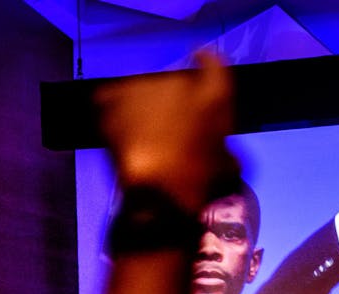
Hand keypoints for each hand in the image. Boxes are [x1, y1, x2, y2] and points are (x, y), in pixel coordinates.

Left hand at [94, 49, 237, 212]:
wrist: (158, 192)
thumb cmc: (198, 183)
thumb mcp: (227, 167)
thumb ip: (226, 150)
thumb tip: (226, 155)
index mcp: (215, 97)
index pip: (213, 63)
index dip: (205, 60)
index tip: (198, 57)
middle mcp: (182, 83)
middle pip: (174, 82)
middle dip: (169, 101)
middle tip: (166, 130)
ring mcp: (146, 87)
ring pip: (142, 91)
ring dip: (141, 107)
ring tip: (140, 136)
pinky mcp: (117, 95)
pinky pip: (111, 97)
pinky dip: (112, 111)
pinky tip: (118, 131)